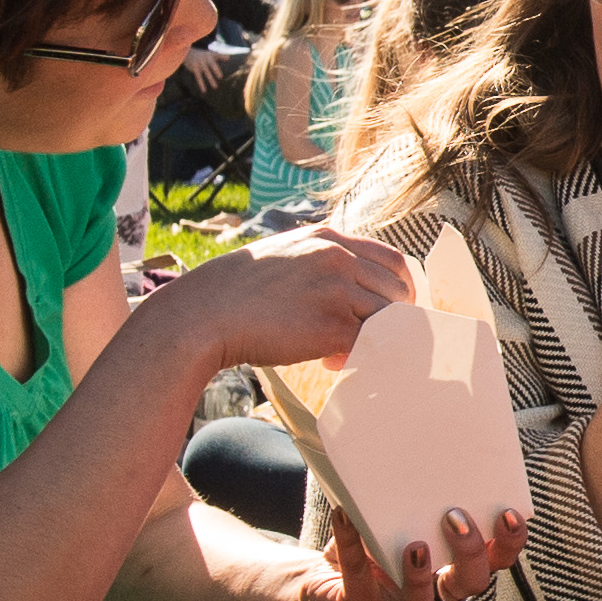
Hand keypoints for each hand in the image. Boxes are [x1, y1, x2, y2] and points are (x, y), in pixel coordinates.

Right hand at [158, 220, 424, 375]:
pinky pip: (369, 344)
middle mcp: (337, 258)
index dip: (399, 287)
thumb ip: (318, 261)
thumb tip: (347, 287)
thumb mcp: (283, 254)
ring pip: (388, 317)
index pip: (392, 259)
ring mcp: (336, 290)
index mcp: (327, 238)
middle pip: (397, 289)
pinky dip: (357, 357)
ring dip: (375, 337)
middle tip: (372, 335)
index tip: (392, 308)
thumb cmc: (234, 291)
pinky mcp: (331, 325)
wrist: (202, 314)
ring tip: (343, 350)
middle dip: (394, 316)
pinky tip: (330, 362)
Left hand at [304, 496, 521, 600]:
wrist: (327, 577)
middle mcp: (435, 587)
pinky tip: (345, 516)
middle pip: (471, 583)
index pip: (496, 558)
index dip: (509, 542)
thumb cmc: (376, 537)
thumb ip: (418, 490)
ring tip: (416, 544)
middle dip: (471, 553)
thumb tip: (427, 437)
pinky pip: (358, 579)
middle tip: (456, 518)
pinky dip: (351, 546)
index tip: (508, 513)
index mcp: (455, 562)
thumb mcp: (402, 510)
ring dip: (420, 574)